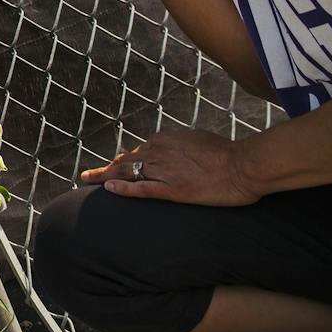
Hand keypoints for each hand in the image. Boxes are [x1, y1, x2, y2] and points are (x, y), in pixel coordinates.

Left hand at [80, 129, 262, 205]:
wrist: (244, 165)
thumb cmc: (227, 153)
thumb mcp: (198, 140)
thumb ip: (181, 145)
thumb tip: (175, 149)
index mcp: (165, 140)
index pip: (138, 151)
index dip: (123, 161)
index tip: (112, 166)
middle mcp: (159, 152)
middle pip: (125, 161)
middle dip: (105, 168)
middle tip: (87, 175)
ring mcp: (164, 171)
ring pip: (127, 173)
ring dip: (105, 177)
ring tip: (88, 181)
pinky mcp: (172, 190)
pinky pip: (141, 189)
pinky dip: (123, 189)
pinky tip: (109, 190)